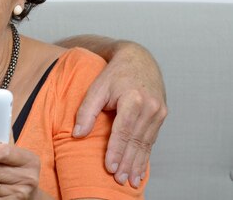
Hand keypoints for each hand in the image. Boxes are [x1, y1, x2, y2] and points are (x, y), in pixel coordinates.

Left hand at [73, 41, 166, 187]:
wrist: (139, 59)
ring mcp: (159, 111)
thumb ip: (86, 111)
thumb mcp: (97, 88)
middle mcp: (150, 107)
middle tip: (119, 180)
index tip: (109, 167)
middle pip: (136, 140)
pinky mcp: (162, 115)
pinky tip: (140, 168)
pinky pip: (152, 139)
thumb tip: (78, 134)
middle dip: (127, 162)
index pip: (123, 131)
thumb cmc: (114, 74)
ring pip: (146, 143)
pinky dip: (145, 155)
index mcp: (133, 99)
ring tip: (130, 180)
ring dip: (137, 163)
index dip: (116, 150)